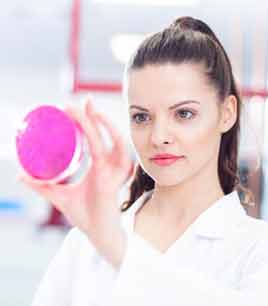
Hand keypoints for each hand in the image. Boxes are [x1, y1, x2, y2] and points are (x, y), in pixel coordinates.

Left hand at [18, 99, 132, 265]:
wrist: (97, 232)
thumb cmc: (84, 214)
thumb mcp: (59, 195)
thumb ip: (42, 185)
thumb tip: (20, 175)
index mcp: (99, 165)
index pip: (94, 138)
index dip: (86, 121)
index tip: (72, 108)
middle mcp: (109, 164)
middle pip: (104, 134)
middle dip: (94, 115)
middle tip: (82, 100)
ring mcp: (114, 170)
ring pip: (111, 139)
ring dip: (102, 123)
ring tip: (87, 110)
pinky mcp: (114, 178)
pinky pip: (113, 154)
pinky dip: (109, 138)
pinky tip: (100, 126)